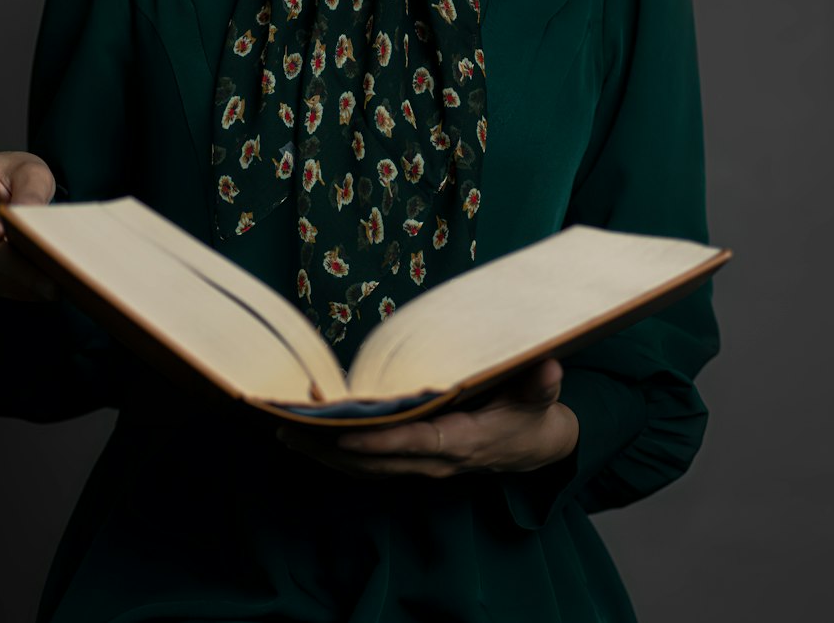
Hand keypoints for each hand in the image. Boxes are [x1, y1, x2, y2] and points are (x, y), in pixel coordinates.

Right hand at [0, 149, 58, 300]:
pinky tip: (37, 290)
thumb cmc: (15, 173)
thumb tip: (29, 216)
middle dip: (9, 264)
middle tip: (46, 277)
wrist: (12, 186)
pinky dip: (9, 288)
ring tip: (48, 288)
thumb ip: (30, 190)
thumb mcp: (30, 170)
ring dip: (11, 283)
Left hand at [278, 358, 578, 477]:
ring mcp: (422, 467)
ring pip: (365, 467)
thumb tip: (547, 365)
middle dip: (332, 446)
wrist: (534, 449)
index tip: (344, 432)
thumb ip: (540, 384)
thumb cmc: (531, 416)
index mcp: (463, 441)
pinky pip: (368, 467)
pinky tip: (307, 440)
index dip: (380, 441)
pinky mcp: (412, 465)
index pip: (416, 442)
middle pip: (376, 460)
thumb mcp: (541, 398)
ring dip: (324, 453)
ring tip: (285, 432)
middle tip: (290, 426)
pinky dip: (335, 456)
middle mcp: (436, 461)